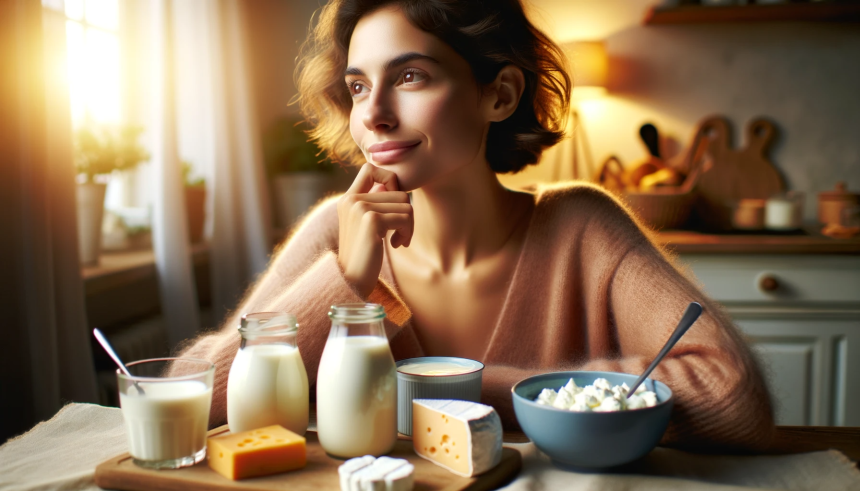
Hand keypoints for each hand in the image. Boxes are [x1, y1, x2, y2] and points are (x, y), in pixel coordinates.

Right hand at [337, 163, 413, 296]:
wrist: (351, 280)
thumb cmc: (363, 255)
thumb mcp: (365, 225)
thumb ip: (375, 203)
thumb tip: (392, 185)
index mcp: (348, 198)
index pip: (370, 168)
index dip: (389, 180)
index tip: (392, 204)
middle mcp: (351, 199)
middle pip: (398, 191)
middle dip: (406, 214)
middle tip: (399, 233)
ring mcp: (360, 208)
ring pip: (406, 204)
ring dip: (408, 225)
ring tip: (397, 240)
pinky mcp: (372, 221)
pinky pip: (405, 217)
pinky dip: (407, 233)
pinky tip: (396, 245)